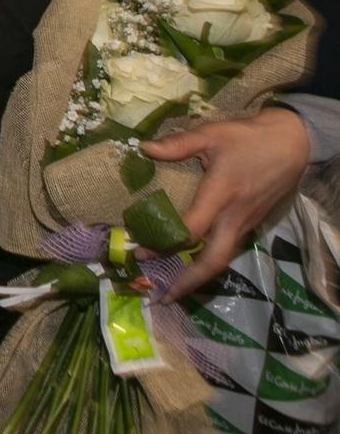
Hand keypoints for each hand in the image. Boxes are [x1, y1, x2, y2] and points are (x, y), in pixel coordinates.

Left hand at [142, 106, 309, 300]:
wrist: (293, 143)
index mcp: (222, 195)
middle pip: (214, 260)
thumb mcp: (212, 134)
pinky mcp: (253, 222)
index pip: (191, 230)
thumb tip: (145, 148)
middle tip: (164, 298)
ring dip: (199, 276)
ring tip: (174, 289)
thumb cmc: (249, 138)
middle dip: (189, 282)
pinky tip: (193, 262)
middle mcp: (235, 216)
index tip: (140, 252)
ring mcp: (247, 222)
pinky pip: (230, 247)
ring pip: (223, 258)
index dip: (164, 245)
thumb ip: (179, 144)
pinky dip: (211, 260)